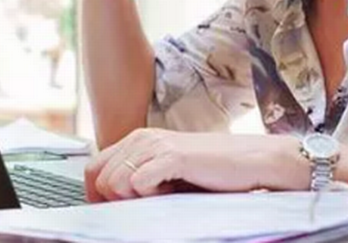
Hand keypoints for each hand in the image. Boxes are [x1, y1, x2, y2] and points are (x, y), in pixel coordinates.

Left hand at [83, 128, 305, 201]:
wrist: (253, 162)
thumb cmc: (214, 172)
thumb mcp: (168, 174)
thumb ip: (141, 178)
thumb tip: (114, 201)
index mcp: (139, 139)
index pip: (94, 168)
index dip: (98, 195)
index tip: (119, 210)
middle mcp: (142, 137)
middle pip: (99, 177)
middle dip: (117, 200)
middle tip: (149, 202)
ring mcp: (155, 144)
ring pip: (113, 182)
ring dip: (135, 198)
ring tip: (164, 195)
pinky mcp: (171, 156)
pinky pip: (137, 183)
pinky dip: (150, 196)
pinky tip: (172, 192)